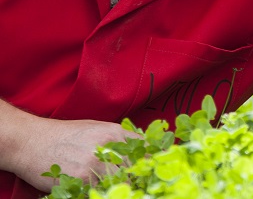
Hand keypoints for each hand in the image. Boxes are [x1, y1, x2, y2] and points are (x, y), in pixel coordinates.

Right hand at [3, 111, 138, 191]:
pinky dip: (99, 192)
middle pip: (134, 169)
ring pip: (118, 182)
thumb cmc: (64, 135)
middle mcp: (108, 147)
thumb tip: (139, 149)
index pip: (144, 148)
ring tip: (116, 189)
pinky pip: (99, 190)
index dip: (150, 160)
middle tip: (134, 185)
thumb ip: (117, 138)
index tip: (151, 169)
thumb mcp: (96, 128)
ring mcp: (95, 164)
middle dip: (135, 178)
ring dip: (118, 187)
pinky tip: (95, 190)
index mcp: (115, 133)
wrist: (32, 140)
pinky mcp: (81, 179)